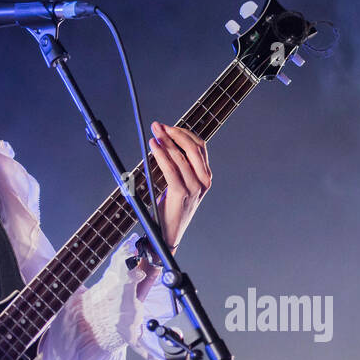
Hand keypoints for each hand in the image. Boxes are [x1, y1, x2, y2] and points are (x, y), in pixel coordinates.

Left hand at [146, 120, 209, 251]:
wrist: (168, 234)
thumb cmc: (171, 208)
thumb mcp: (180, 184)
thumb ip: (179, 167)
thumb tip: (166, 142)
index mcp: (206, 177)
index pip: (200, 146)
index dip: (183, 133)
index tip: (168, 127)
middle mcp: (203, 181)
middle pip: (192, 148)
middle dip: (174, 133)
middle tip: (158, 126)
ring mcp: (194, 188)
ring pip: (181, 157)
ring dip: (165, 142)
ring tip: (154, 134)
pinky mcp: (181, 193)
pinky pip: (170, 169)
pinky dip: (161, 155)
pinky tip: (154, 147)